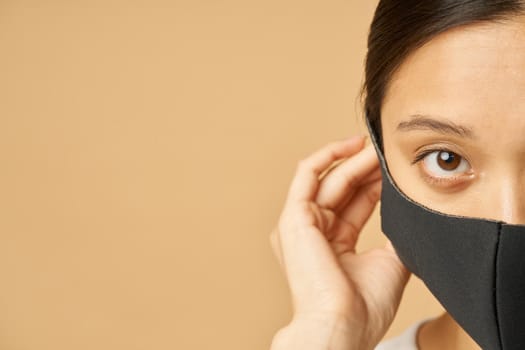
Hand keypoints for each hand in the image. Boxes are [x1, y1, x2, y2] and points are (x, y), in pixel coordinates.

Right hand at [270, 135, 409, 349]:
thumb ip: (395, 235)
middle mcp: (313, 231)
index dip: (377, 183)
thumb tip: (411, 210)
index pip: (356, 203)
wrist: (342, 326)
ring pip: (328, 177)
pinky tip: (353, 146)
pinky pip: (307, 174)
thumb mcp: (390, 262)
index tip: (396, 167)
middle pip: (343, 187)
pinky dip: (329, 156)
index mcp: (333, 244)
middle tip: (390, 151)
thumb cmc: (363, 307)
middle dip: (367, 167)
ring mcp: (300, 223)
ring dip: (353, 159)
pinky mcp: (293, 216)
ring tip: (378, 146)